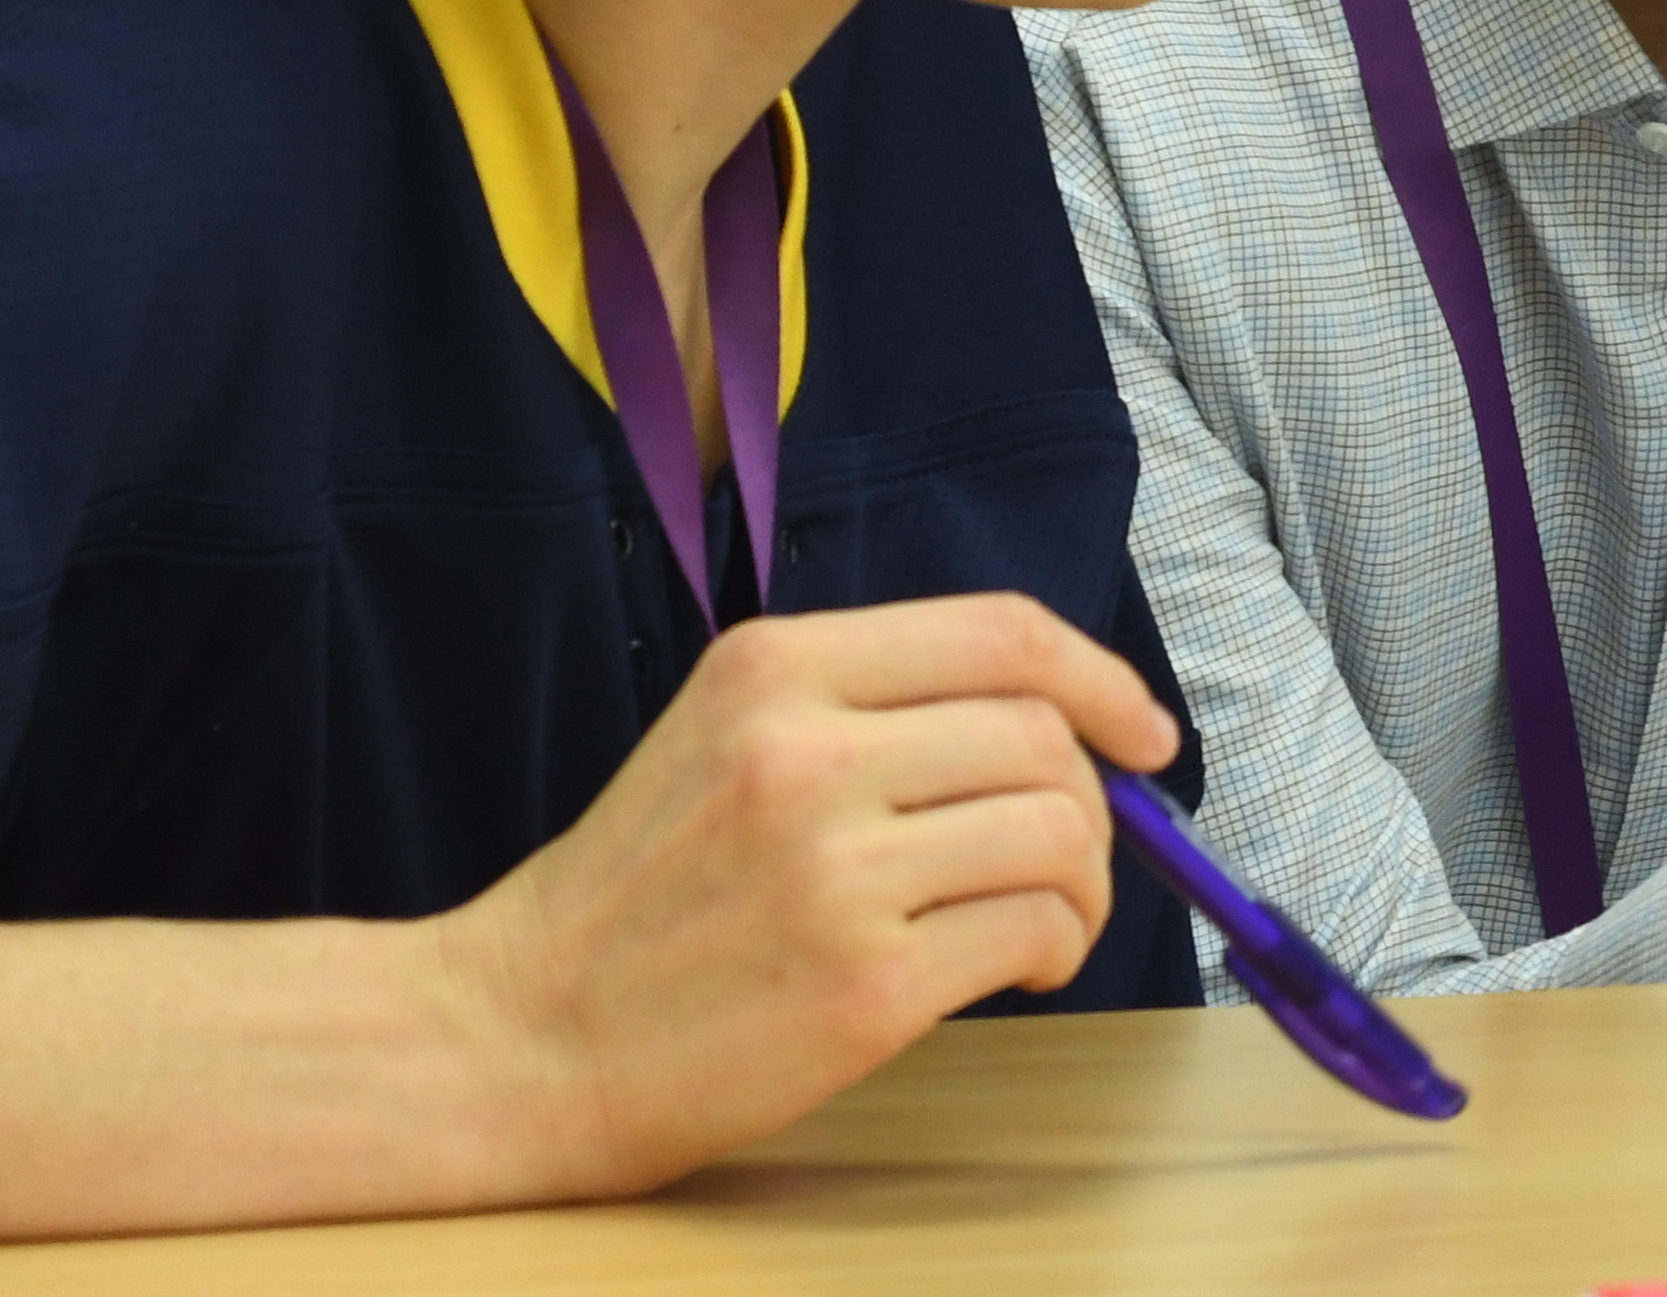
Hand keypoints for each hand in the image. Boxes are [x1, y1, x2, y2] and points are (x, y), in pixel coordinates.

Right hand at [443, 592, 1176, 1192]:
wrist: (520, 1033)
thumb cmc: (642, 893)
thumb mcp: (729, 737)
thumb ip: (874, 707)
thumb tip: (1064, 727)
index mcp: (777, 669)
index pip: (1003, 634)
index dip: (1102, 679)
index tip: (1146, 734)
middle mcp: (808, 753)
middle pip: (1042, 737)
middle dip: (1092, 801)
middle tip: (1068, 859)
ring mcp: (836, 871)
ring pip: (1057, 833)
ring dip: (1084, 884)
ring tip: (1044, 921)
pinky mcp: (864, 984)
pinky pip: (1032, 929)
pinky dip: (1055, 947)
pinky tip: (1019, 968)